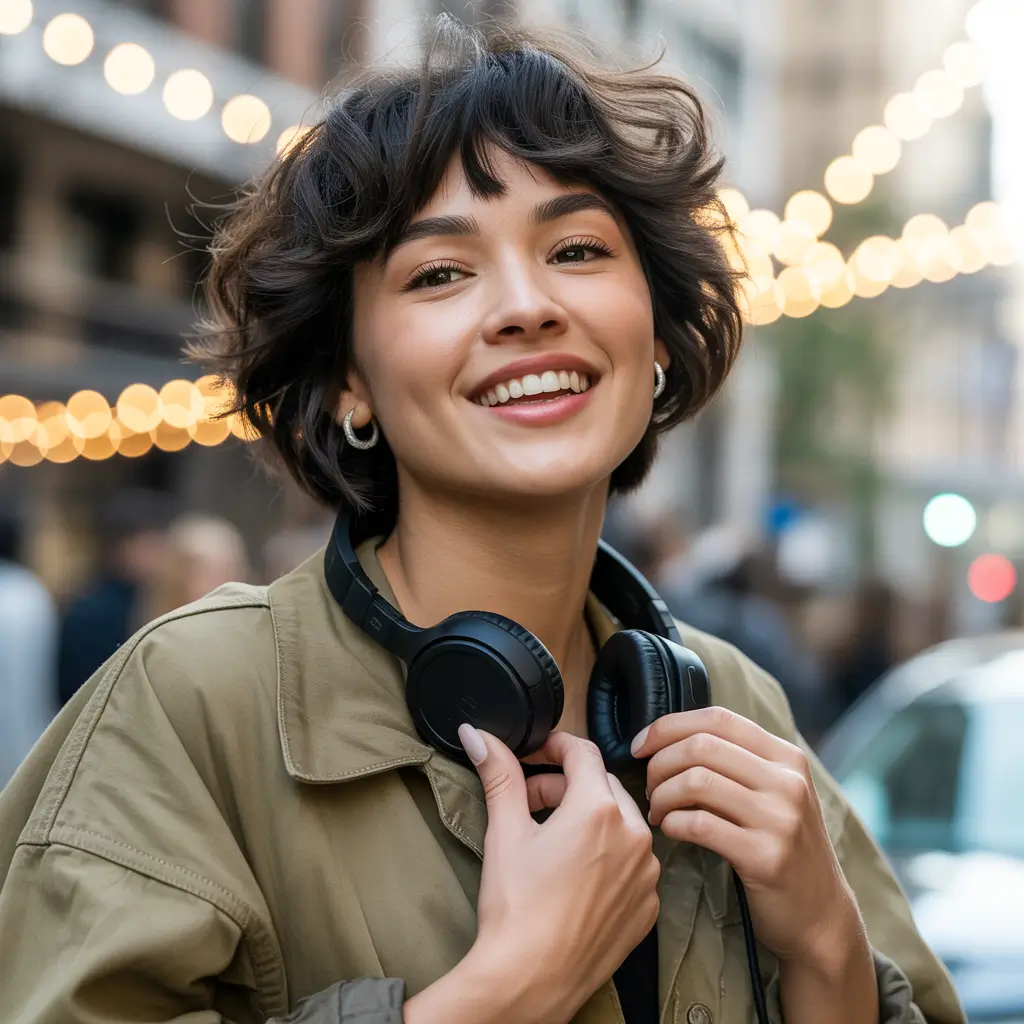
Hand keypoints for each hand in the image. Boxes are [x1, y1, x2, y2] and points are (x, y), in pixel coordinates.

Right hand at [460, 726, 659, 1022]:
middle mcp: (633, 835)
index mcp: (598, 809)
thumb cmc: (517, 908)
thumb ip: (499, 774)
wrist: (531, 979)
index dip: (555, 746)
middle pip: (601, 786)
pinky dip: (608, 859)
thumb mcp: (505, 831)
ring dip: (590, 821)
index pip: (582, 751)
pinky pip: (632, 864)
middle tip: (531, 801)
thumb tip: (478, 735)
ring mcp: (646, 873)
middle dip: (566, 786)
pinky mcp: (647, 905)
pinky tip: (576, 876)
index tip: (538, 752)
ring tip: (553, 841)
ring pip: (621, 825)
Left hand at [632, 707, 861, 966]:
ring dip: (662, 795)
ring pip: (696, 781)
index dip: (669, 726)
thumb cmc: (782, 847)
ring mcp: (780, 819)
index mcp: (787, 757)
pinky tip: (669, 830)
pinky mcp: (766, 856)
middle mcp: (787, 781)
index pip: (717, 718)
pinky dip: (672, 823)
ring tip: (657, 812)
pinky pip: (700, 824)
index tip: (640, 745)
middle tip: (649, 787)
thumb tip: (670, 737)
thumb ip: (738, 762)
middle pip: (701, 746)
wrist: (821, 915)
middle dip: (660, 763)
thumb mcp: (775, 794)